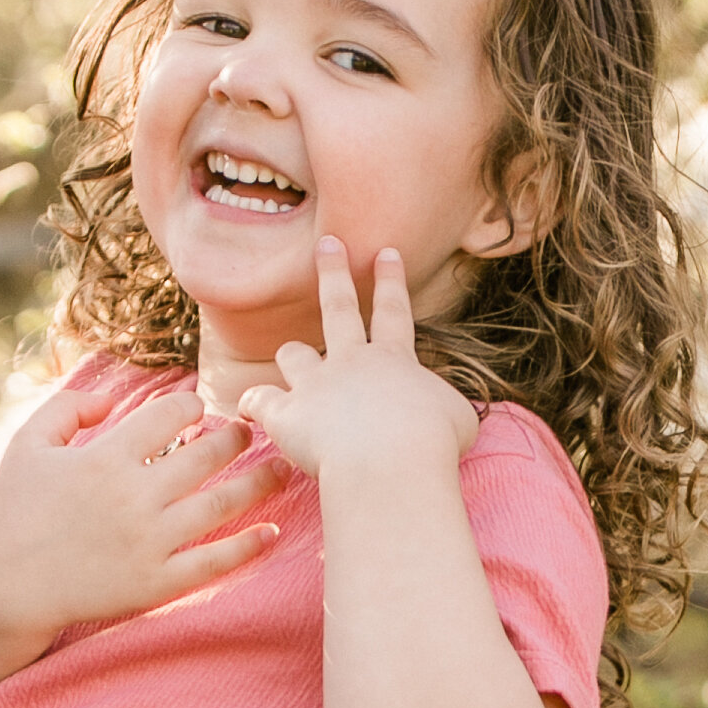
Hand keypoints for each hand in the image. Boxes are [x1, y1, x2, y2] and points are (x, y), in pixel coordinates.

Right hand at [0, 382, 285, 651]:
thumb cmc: (18, 510)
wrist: (6, 585)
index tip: (197, 411)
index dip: (192, 406)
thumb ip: (69, 406)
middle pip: (206, 454)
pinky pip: (214, 562)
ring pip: (221, 504)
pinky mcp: (157, 583)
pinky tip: (272, 531)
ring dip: (259, 483)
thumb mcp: (28, 443)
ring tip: (280, 470)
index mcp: (106, 458)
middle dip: (235, 438)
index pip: (171, 414)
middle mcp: (134, 497)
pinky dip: (248, 546)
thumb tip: (115, 397)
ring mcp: (149, 542)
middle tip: (248, 434)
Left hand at [238, 243, 478, 482]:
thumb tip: (442, 408)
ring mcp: (315, 384)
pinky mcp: (286, 413)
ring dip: (294, 354)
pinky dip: (253, 405)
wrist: (390, 463)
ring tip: (293, 356)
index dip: (391, 281)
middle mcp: (351, 362)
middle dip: (334, 272)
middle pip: (339, 308)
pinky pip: (259, 400)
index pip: (393, 312)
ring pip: (294, 354)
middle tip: (326, 243)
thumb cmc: (432, 444)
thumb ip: (445, 404)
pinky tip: (249, 411)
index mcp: (395, 359)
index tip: (386, 252)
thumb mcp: (458, 417)